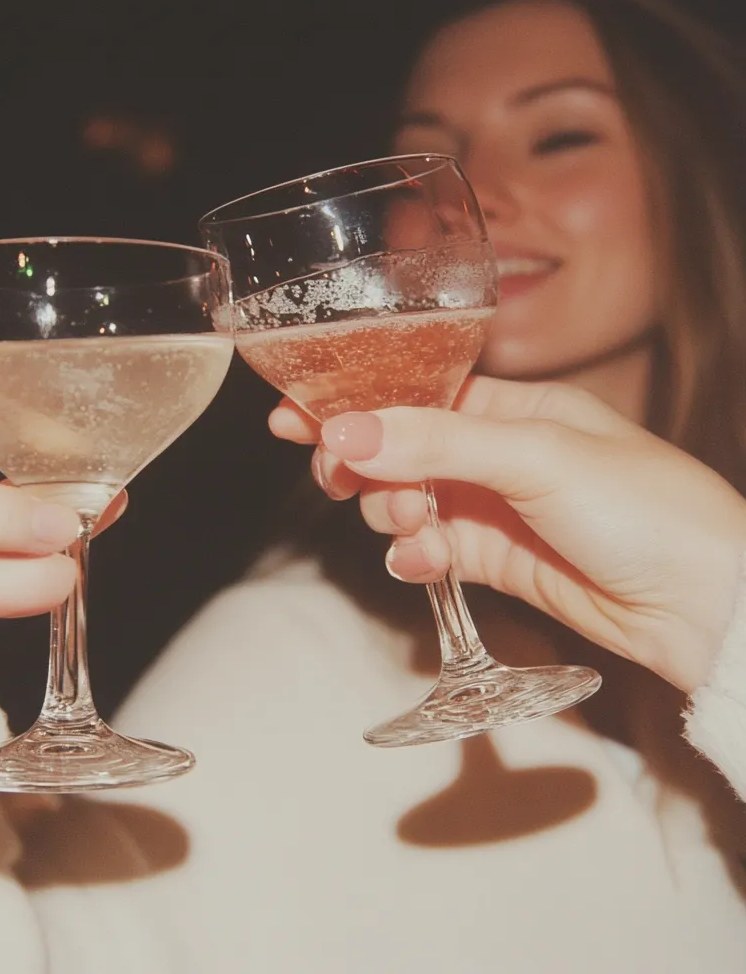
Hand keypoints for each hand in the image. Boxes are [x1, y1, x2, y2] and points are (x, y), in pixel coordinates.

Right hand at [270, 378, 745, 692]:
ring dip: (391, 512)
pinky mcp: (491, 559)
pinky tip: (424, 561)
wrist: (702, 605)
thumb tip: (347, 428)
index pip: (412, 392)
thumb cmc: (645, 508)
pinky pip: (427, 551)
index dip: (352, 402)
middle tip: (339, 476)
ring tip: (415, 524)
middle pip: (395, 449)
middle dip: (362, 463)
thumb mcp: (535, 455)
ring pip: (403, 501)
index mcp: (511, 405)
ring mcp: (490, 507)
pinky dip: (414, 556)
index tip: (295, 415)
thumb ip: (435, 440)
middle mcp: (494, 451)